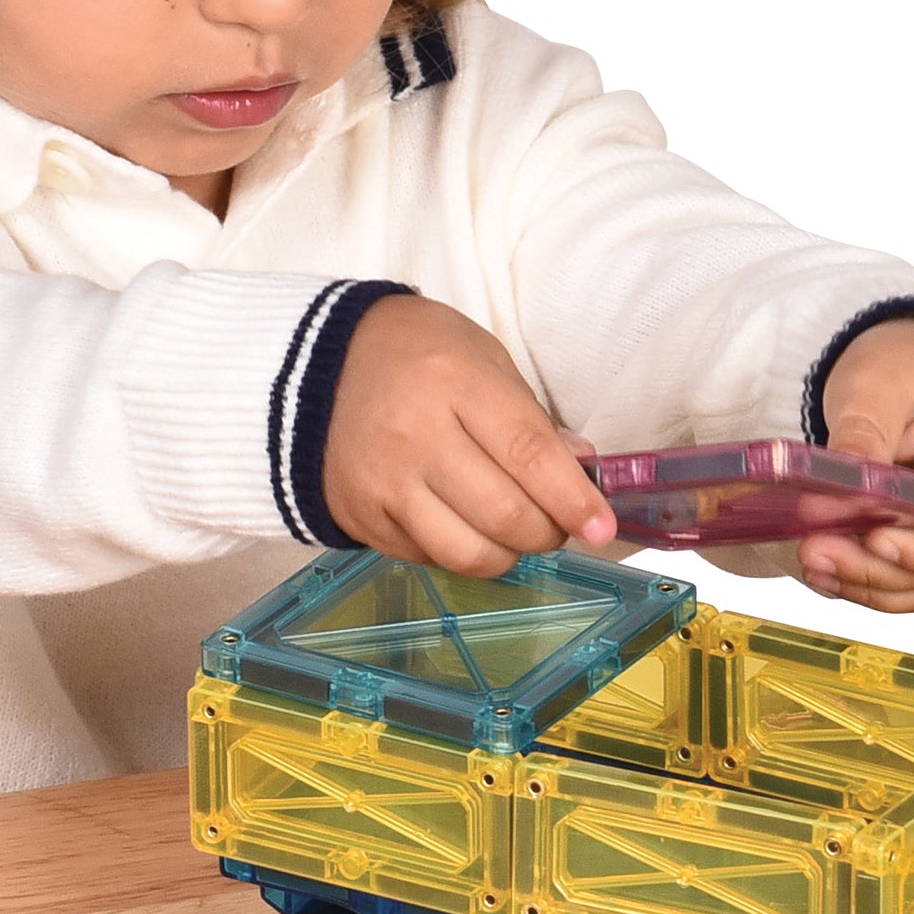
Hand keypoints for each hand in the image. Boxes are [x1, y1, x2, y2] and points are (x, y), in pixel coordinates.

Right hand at [320, 294, 617, 572]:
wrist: (311, 367)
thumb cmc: (413, 354)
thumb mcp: (481, 358)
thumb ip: (532, 418)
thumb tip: (582, 472)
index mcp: (455, 382)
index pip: (529, 455)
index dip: (573, 499)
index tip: (602, 526)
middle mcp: (416, 437)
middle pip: (504, 514)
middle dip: (548, 532)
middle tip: (557, 523)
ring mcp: (384, 483)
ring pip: (468, 553)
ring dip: (509, 554)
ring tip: (514, 532)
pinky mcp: (360, 517)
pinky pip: (429, 558)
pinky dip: (461, 552)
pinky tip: (463, 524)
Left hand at [800, 318, 913, 612]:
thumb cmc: (909, 363)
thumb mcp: (876, 383)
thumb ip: (860, 439)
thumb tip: (834, 497)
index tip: (865, 542)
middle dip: (878, 572)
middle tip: (814, 554)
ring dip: (871, 585)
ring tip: (814, 564)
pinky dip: (877, 581)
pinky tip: (831, 570)